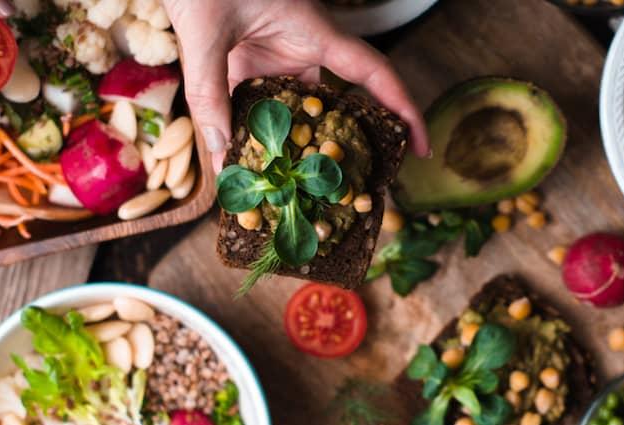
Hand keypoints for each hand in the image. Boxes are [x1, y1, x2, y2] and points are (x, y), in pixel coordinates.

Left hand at [163, 0, 428, 170]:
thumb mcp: (204, 33)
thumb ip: (210, 92)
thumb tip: (222, 154)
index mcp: (312, 32)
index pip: (372, 73)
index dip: (402, 108)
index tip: (419, 146)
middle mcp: (300, 48)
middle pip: (336, 104)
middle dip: (344, 146)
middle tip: (351, 190)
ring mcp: (274, 56)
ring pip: (296, 112)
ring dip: (293, 149)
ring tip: (293, 193)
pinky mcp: (248, 63)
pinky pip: (261, 107)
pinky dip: (257, 136)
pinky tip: (245, 167)